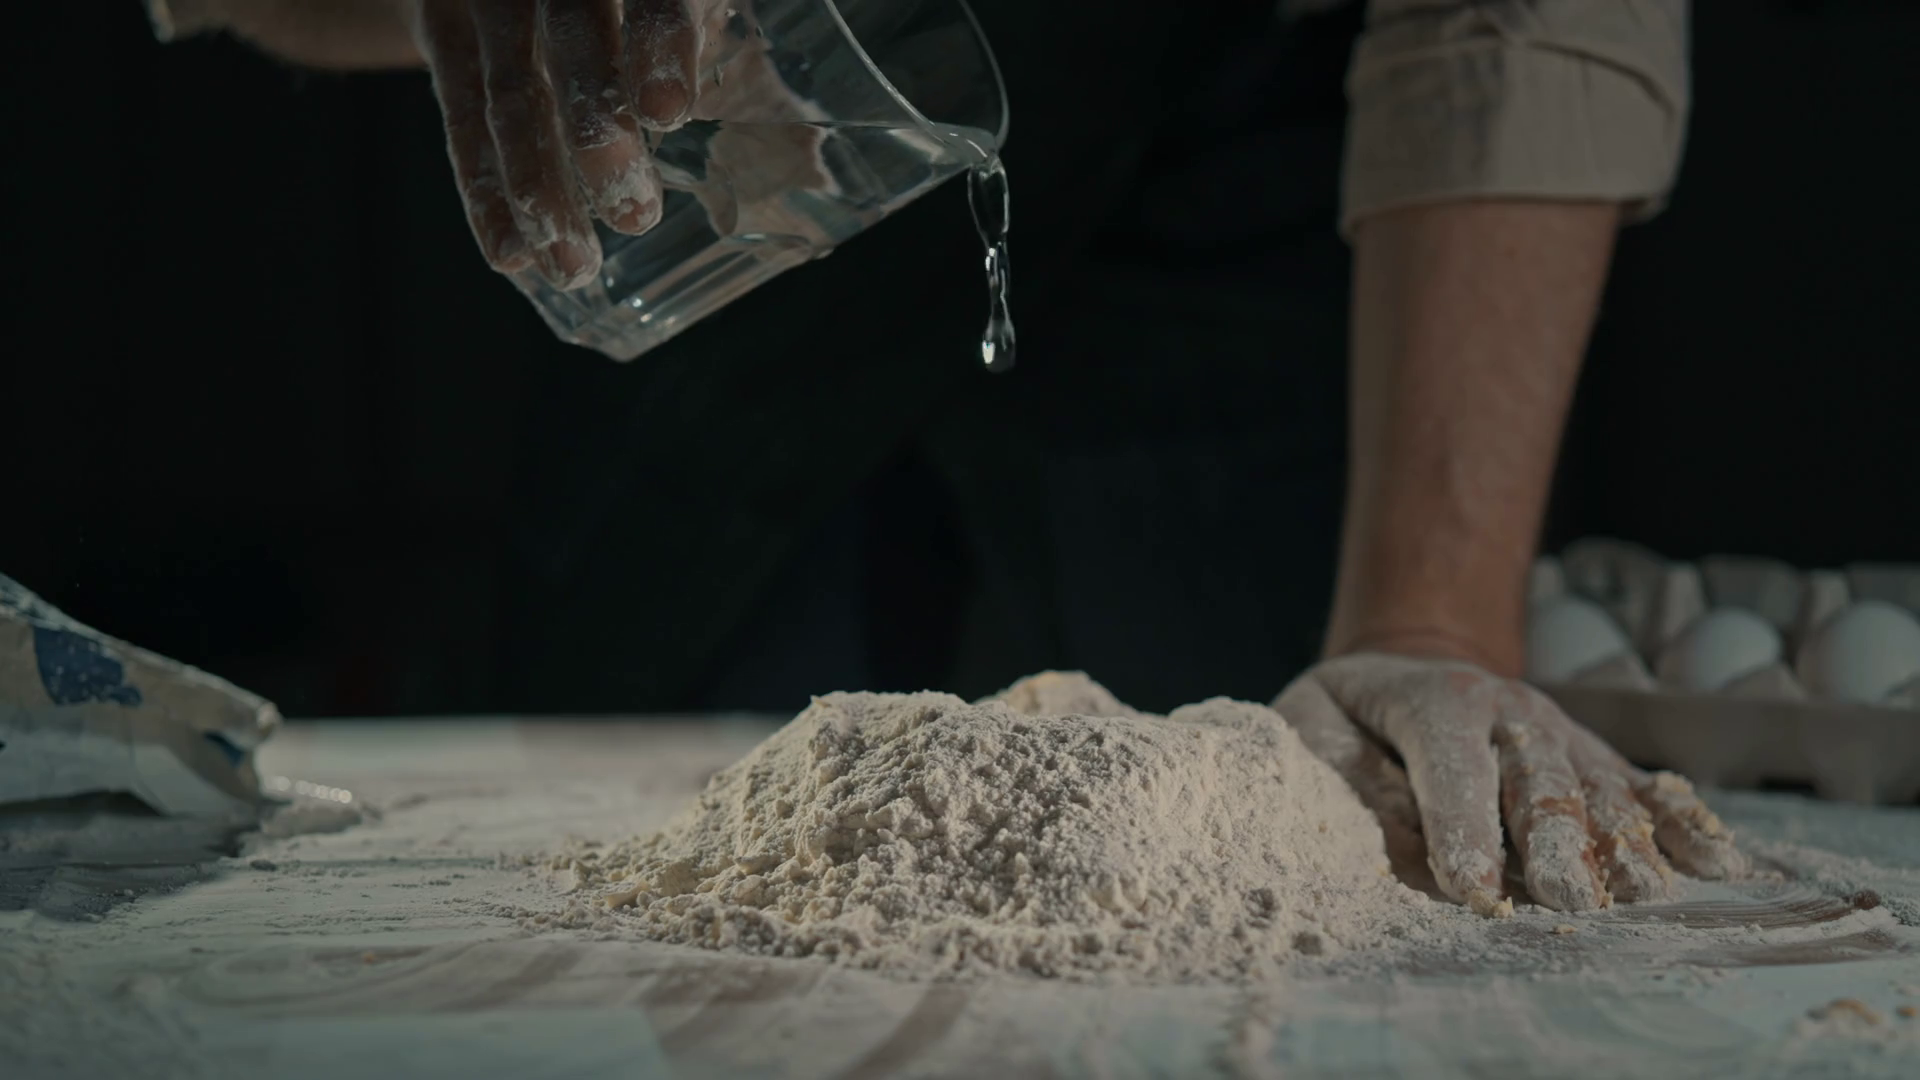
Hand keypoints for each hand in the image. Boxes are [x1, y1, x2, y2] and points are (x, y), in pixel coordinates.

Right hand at [405, 0, 721, 287]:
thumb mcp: (691, 5)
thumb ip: (742, 60)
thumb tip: (814, 171)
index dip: (661, 41)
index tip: (667, 113)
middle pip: (570, 38)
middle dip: (595, 131)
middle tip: (632, 214)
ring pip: (509, 90)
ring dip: (538, 185)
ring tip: (573, 265)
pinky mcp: (442, 27)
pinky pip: (459, 116)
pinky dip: (484, 191)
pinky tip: (512, 253)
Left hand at [1276, 651, 1746, 914]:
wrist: (1403, 664)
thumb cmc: (1347, 715)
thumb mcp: (1312, 729)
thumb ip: (1350, 784)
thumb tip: (1396, 852)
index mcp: (1435, 700)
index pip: (1452, 766)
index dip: (1461, 827)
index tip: (1472, 890)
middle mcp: (1509, 711)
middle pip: (1538, 780)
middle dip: (1553, 841)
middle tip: (1569, 899)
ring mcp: (1560, 733)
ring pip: (1597, 789)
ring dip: (1622, 843)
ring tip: (1645, 894)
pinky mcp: (1592, 758)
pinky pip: (1642, 790)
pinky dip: (1682, 822)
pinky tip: (1719, 861)